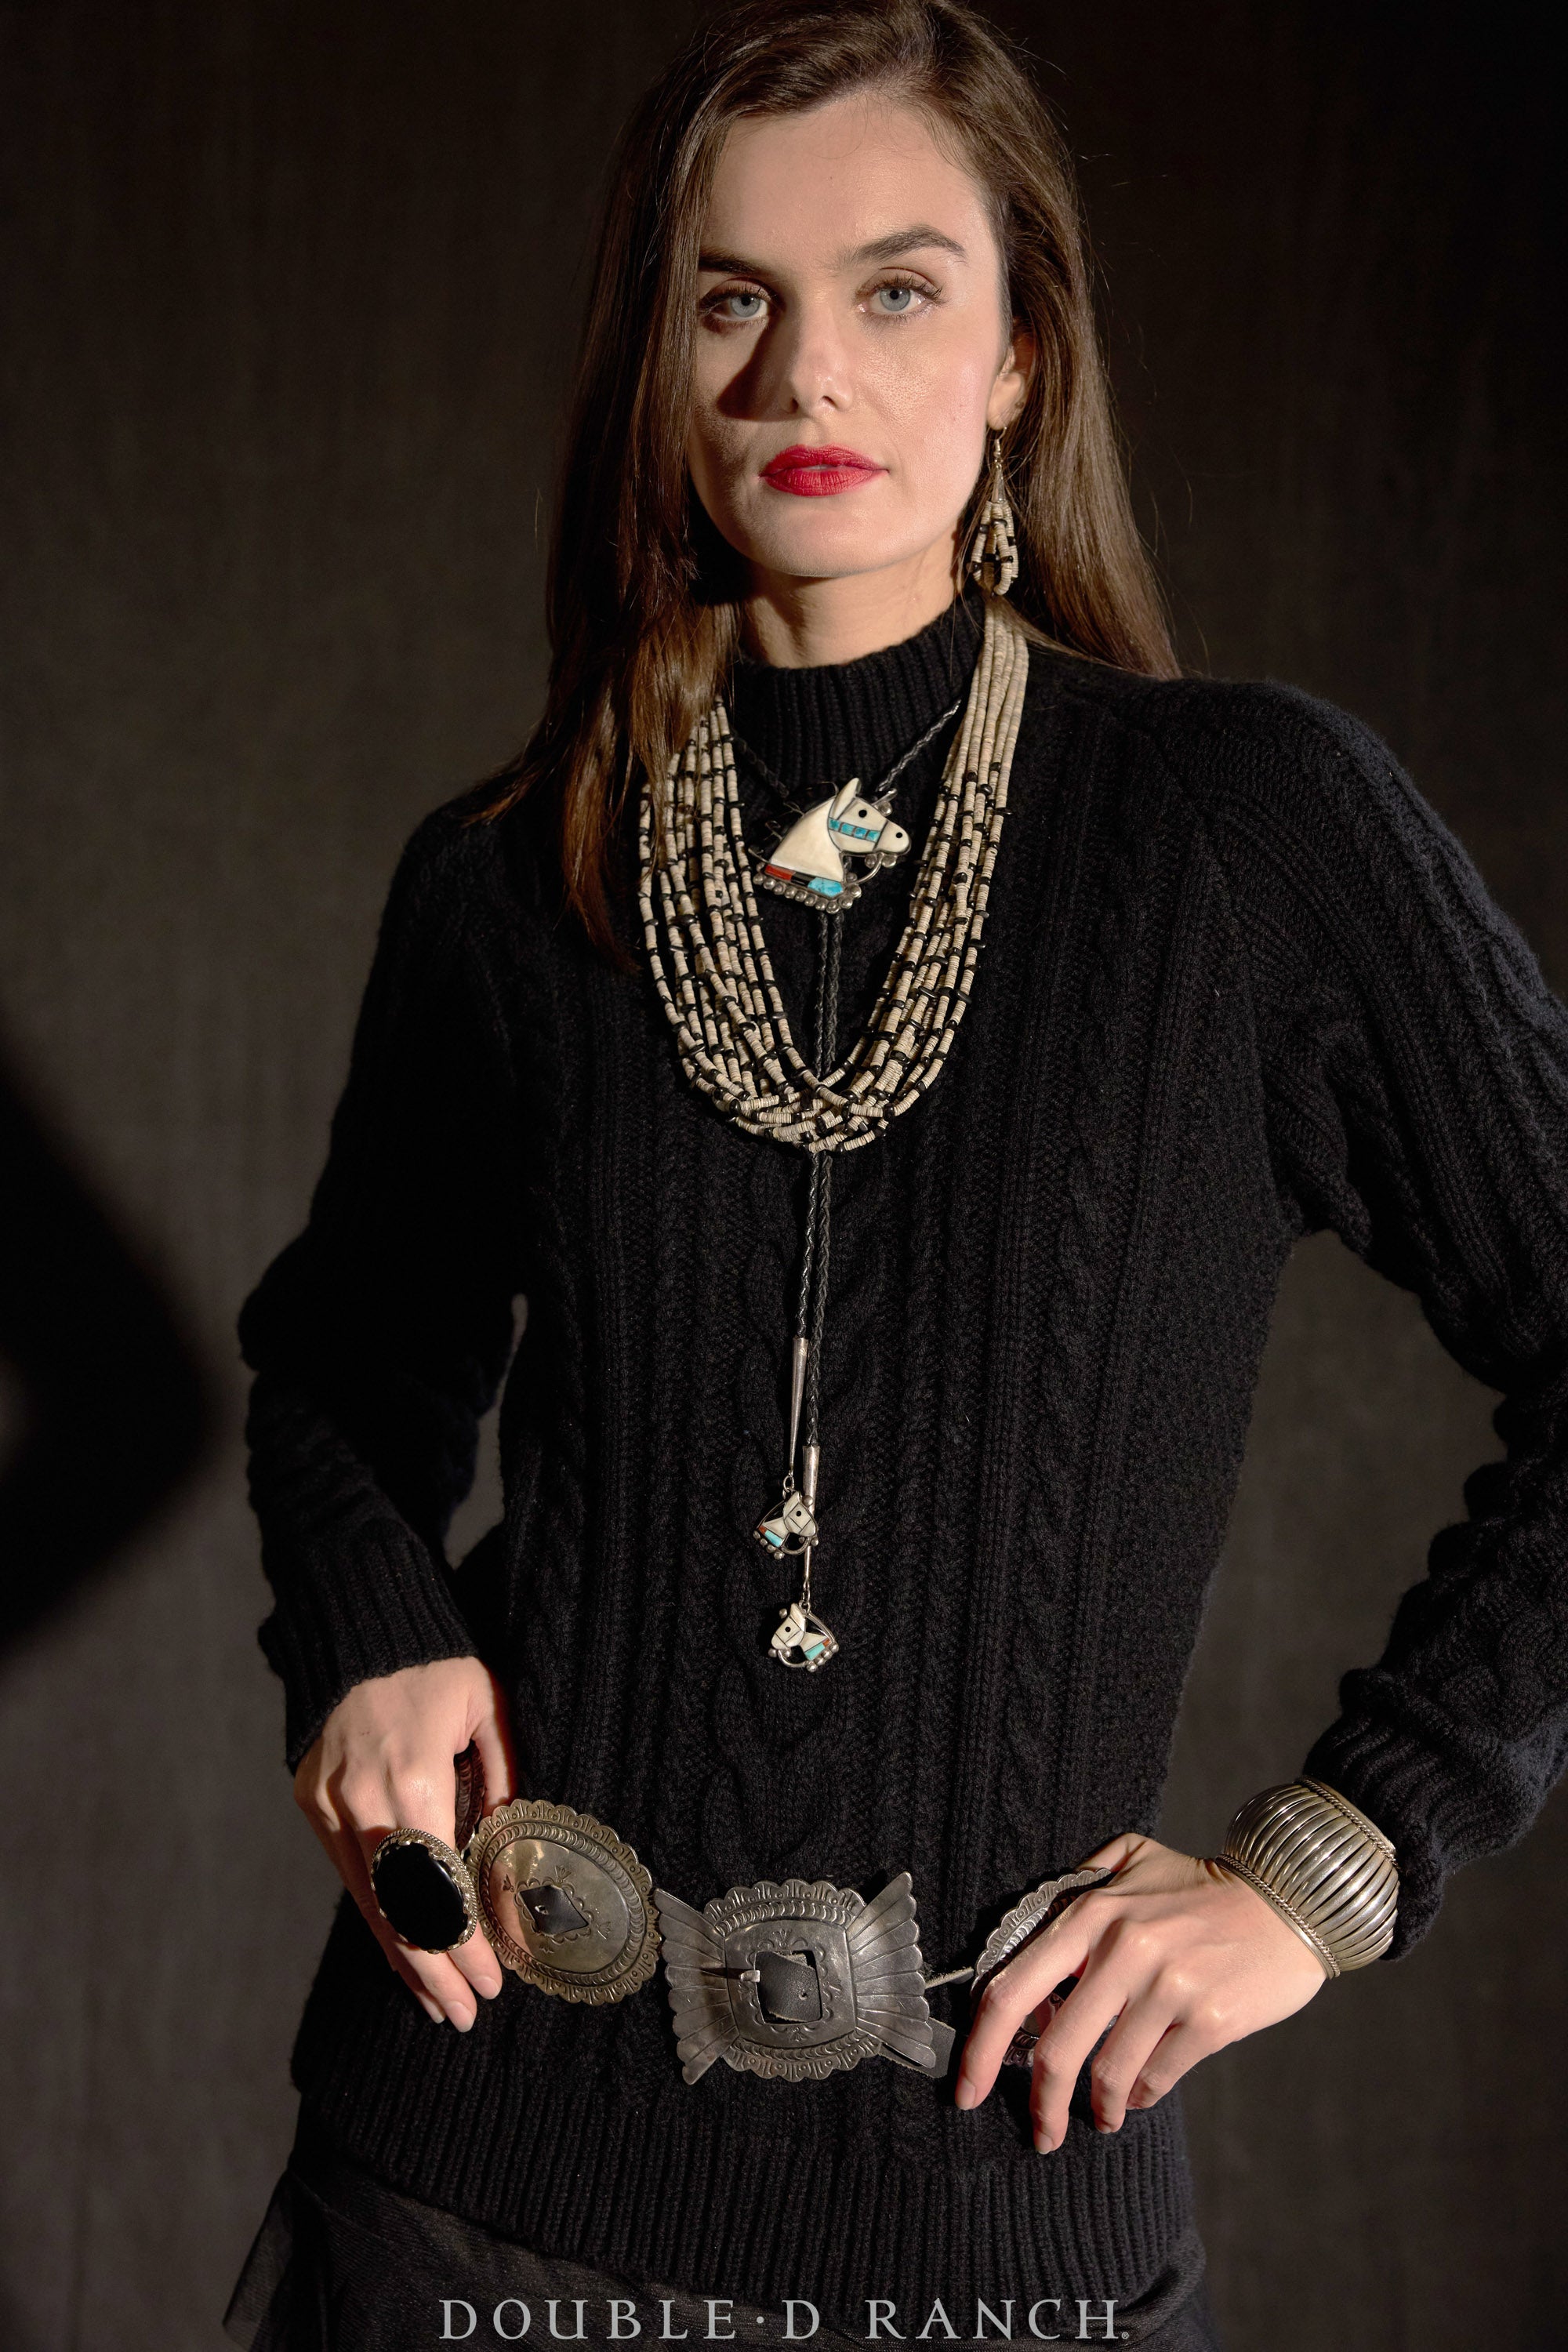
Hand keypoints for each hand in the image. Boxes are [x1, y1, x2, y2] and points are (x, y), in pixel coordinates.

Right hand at [293, 1656, 514, 2029]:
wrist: (361, 1626)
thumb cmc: (440, 1664)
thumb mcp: (490, 1710)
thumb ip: (506, 1785)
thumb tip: (520, 1863)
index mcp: (412, 1775)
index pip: (441, 1885)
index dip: (467, 1941)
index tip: (496, 1980)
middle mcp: (361, 1798)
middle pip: (399, 1909)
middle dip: (435, 1970)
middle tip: (467, 2014)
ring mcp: (330, 1803)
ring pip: (368, 1902)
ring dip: (404, 1959)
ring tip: (439, 2005)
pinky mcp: (313, 1802)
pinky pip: (348, 1875)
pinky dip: (378, 1919)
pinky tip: (402, 1955)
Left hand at [953, 1830, 1327, 2151]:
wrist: (1286, 1897)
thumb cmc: (1200, 1885)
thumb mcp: (1129, 1856)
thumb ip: (1076, 1885)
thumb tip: (1030, 1940)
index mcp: (1089, 1913)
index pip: (1011, 1991)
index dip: (979, 2050)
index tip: (966, 2089)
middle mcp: (1122, 1950)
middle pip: (1054, 2051)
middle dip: (1037, 2105)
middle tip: (1039, 2133)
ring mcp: (1167, 1987)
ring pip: (1108, 2075)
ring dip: (1097, 2108)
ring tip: (1099, 2117)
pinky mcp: (1209, 2021)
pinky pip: (1156, 2079)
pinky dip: (1140, 2098)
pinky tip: (1138, 2096)